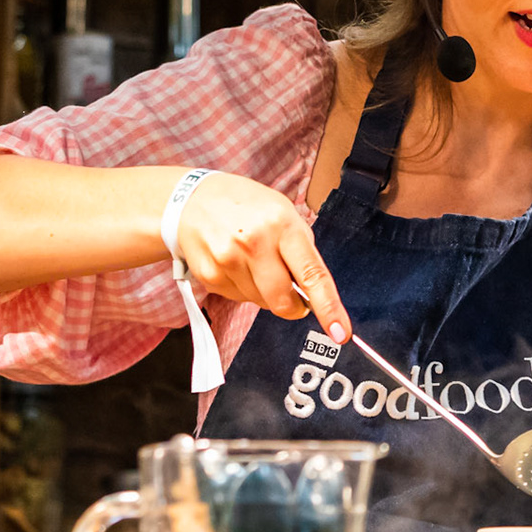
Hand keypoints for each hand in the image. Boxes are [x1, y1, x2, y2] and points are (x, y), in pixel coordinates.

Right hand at [174, 173, 350, 342]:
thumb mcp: (283, 212)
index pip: (311, 274)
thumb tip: (313, 293)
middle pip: (282, 301)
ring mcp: (228, 260)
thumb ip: (301, 250)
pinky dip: (242, 288)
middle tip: (291, 295)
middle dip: (292, 306)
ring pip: (260, 302)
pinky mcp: (209, 275)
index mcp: (282, 224)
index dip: (328, 307)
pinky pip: (237, 299)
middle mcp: (255, 242)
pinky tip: (232, 263)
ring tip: (251, 260)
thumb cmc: (245, 205)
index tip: (340, 332)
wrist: (191, 199)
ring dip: (263, 291)